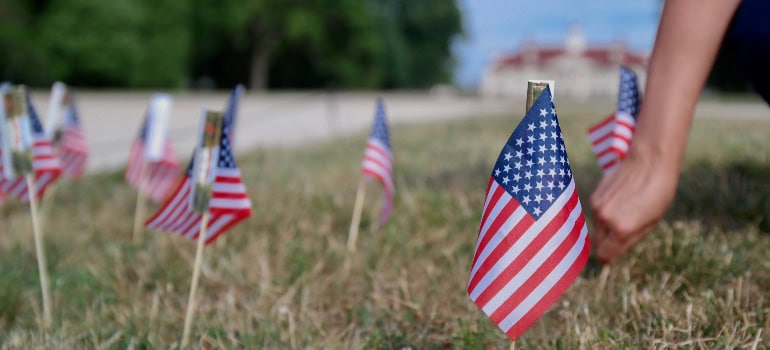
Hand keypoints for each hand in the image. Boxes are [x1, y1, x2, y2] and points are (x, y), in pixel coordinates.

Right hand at [589, 147, 679, 263]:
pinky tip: (618, 204)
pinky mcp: (594, 196)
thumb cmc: (658, 193)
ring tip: (623, 216)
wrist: (649, 162)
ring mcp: (596, 207)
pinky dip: (603, 215)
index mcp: (622, 229)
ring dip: (605, 228)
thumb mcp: (651, 222)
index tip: (611, 260)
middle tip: (618, 240)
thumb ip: (629, 240)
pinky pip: (595, 214)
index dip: (607, 260)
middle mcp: (605, 219)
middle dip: (605, 245)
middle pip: (597, 243)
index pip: (604, 255)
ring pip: (596, 228)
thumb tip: (614, 254)